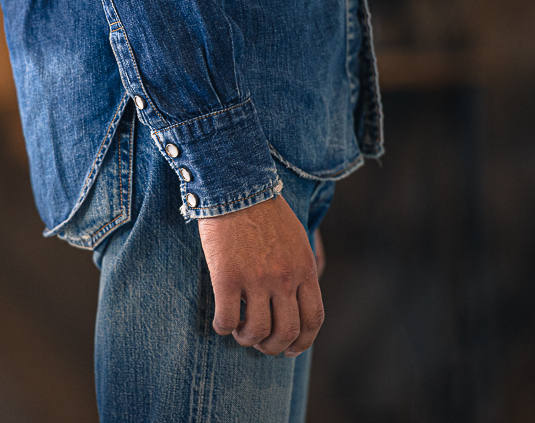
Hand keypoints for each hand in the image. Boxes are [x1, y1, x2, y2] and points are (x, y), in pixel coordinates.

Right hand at [198, 194, 323, 356]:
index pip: (313, 319)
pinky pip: (226, 319)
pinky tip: (222, 321)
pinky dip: (224, 327)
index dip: (302, 341)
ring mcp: (256, 279)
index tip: (290, 348)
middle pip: (286, 331)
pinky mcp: (227, 277)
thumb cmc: (263, 210)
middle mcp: (284, 277)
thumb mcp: (296, 238)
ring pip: (256, 331)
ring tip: (239, 331)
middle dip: (273, 347)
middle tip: (261, 343)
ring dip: (247, 339)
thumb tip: (297, 297)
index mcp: (304, 268)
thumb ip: (300, 267)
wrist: (235, 186)